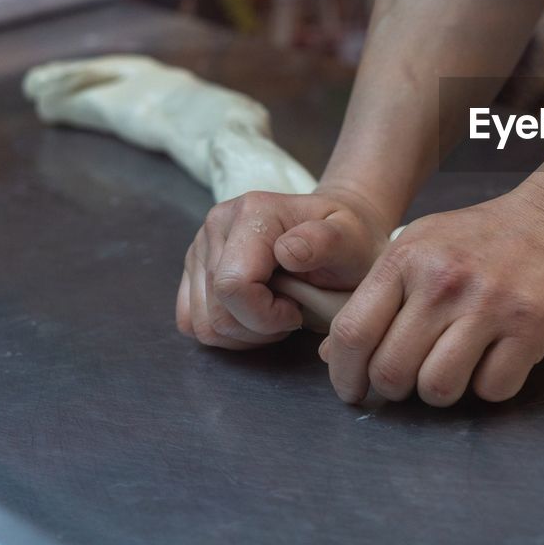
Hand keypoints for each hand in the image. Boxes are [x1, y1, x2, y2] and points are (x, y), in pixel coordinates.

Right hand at [176, 186, 390, 348]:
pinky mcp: (193, 269)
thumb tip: (287, 251)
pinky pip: (191, 321)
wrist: (336, 234)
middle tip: (291, 313)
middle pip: (216, 311)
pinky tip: (256, 315)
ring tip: (277, 312)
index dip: (266, 315)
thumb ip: (327, 242)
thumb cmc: (348, 242)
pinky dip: (225, 331)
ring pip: (202, 323)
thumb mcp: (352, 241)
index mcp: (253, 212)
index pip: (233, 285)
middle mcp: (217, 223)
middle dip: (257, 328)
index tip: (298, 309)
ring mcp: (199, 246)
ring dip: (243, 333)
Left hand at [321, 190, 543, 404]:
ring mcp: (489, 303)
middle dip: (396, 389)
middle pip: (392, 371)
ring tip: (454, 369)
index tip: (353, 391)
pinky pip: (492, 389)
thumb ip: (376, 299)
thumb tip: (331, 357)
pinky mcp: (530, 326)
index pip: (353, 332)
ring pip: (438, 388)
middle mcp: (443, 280)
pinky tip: (494, 361)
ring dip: (442, 392)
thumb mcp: (419, 250)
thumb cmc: (481, 241)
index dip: (345, 375)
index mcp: (406, 259)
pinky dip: (490, 387)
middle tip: (412, 379)